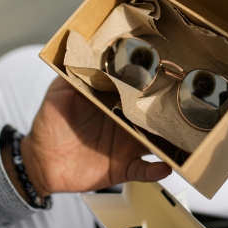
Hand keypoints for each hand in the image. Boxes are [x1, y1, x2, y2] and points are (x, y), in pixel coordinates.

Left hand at [12, 77, 171, 196]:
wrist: (41, 161)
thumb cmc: (50, 125)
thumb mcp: (59, 95)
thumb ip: (72, 77)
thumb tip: (85, 57)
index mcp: (112, 102)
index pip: (135, 91)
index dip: (148, 83)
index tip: (165, 74)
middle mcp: (124, 122)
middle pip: (151, 116)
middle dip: (167, 111)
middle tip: (186, 103)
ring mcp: (126, 145)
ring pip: (154, 142)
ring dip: (168, 141)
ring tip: (184, 136)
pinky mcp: (122, 167)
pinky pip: (143, 170)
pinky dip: (154, 170)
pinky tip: (165, 167)